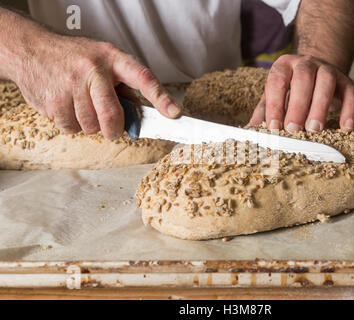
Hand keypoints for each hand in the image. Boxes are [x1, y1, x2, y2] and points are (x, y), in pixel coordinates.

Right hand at [13, 35, 181, 138]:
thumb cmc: (76, 58)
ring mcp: (70, 86)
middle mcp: (92, 70)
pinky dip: (72, 124)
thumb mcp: (105, 62)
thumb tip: (142, 117)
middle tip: (112, 128)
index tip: (175, 114)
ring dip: (90, 124)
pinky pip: (71, 128)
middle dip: (113, 128)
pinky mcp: (52, 102)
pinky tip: (67, 106)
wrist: (32, 49)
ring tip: (82, 105)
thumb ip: (124, 87)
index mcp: (113, 58)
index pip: (143, 78)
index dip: (160, 97)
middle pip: (111, 116)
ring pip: (91, 126)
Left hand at [248, 54, 353, 132]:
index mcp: (284, 66)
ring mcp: (327, 69)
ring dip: (320, 106)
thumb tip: (251, 130)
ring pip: (326, 82)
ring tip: (314, 129)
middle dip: (298, 106)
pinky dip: (349, 110)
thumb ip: (263, 110)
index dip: (275, 104)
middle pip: (303, 79)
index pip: (277, 81)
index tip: (274, 126)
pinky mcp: (345, 81)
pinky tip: (345, 127)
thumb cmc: (290, 88)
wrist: (315, 72)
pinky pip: (350, 93)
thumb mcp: (273, 95)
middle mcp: (305, 63)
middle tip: (293, 129)